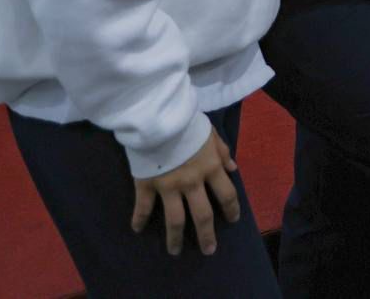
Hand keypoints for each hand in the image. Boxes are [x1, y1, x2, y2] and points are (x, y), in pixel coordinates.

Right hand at [131, 128, 239, 255]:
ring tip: (175, 251)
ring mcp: (168, 186)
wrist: (160, 117)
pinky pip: (142, 206)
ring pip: (175, 219)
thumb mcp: (211, 133)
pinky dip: (138, 219)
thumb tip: (233, 168)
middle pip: (202, 215)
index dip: (232, 209)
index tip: (232, 221)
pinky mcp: (146, 184)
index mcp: (211, 168)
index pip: (227, 195)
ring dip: (175, 238)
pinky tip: (136, 229)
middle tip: (209, 250)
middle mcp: (192, 182)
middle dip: (207, 235)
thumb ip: (222, 151)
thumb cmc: (188, 123)